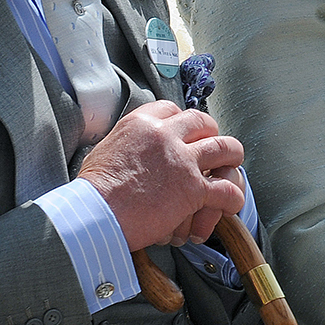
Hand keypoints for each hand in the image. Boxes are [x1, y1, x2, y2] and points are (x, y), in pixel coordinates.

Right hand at [77, 101, 245, 250]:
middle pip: (202, 122)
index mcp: (141, 124)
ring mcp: (182, 161)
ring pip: (224, 147)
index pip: (171, 109)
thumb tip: (129, 147)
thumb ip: (126, 144)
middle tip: (212, 144)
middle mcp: (165, 136)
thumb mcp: (104, 151)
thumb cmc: (92, 192)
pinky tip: (231, 203)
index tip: (185, 130)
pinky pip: (225, 188)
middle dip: (211, 132)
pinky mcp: (192, 188)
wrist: (92, 215)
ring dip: (232, 156)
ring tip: (232, 164)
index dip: (183, 120)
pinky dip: (233, 196)